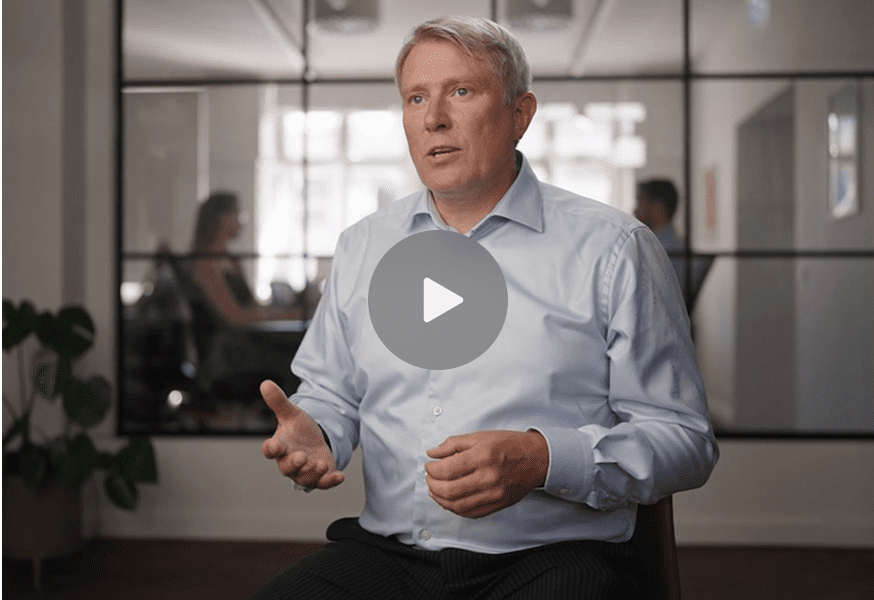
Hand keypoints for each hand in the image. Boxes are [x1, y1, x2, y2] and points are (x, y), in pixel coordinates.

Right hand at [260, 380, 344, 488]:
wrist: (314, 441)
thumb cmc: (298, 430)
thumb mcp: (291, 414)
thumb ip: (278, 401)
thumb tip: (265, 383)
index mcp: (280, 446)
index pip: (269, 450)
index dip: (271, 449)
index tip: (274, 446)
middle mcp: (289, 462)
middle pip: (287, 468)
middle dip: (294, 464)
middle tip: (302, 457)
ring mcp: (304, 471)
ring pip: (305, 478)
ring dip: (313, 473)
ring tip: (321, 464)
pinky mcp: (319, 477)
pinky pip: (323, 483)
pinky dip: (331, 481)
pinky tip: (340, 476)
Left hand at [425, 430, 547, 517]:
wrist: (537, 458)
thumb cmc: (510, 445)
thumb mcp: (481, 436)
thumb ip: (454, 444)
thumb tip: (433, 453)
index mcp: (483, 456)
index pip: (447, 469)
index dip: (432, 470)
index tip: (429, 466)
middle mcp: (488, 477)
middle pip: (449, 490)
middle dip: (432, 485)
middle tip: (430, 478)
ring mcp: (494, 494)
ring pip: (457, 505)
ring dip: (440, 499)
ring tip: (435, 490)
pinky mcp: (498, 504)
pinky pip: (471, 513)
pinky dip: (455, 508)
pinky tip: (450, 500)